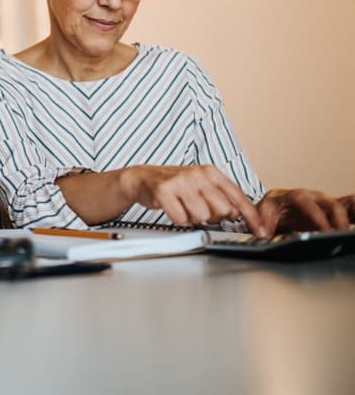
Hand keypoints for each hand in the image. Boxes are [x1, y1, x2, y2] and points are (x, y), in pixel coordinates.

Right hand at [124, 164, 267, 236]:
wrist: (142, 178)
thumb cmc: (175, 184)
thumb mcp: (201, 185)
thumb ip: (222, 197)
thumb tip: (240, 213)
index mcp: (210, 172)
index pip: (238, 196)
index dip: (251, 216)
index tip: (261, 231)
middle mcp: (197, 174)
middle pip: (221, 210)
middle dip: (212, 216)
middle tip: (197, 208)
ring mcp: (180, 181)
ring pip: (201, 216)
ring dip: (192, 218)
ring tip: (183, 206)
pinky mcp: (164, 191)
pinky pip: (181, 218)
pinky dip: (177, 218)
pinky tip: (172, 207)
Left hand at [257, 188, 351, 234]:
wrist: (277, 204)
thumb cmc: (271, 207)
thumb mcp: (263, 211)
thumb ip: (261, 221)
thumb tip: (263, 232)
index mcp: (295, 195)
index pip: (307, 203)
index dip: (317, 217)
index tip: (324, 231)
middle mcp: (314, 196)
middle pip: (332, 204)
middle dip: (339, 220)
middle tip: (341, 237)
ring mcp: (325, 203)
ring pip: (346, 205)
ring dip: (354, 214)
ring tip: (353, 233)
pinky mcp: (334, 211)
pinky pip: (351, 210)